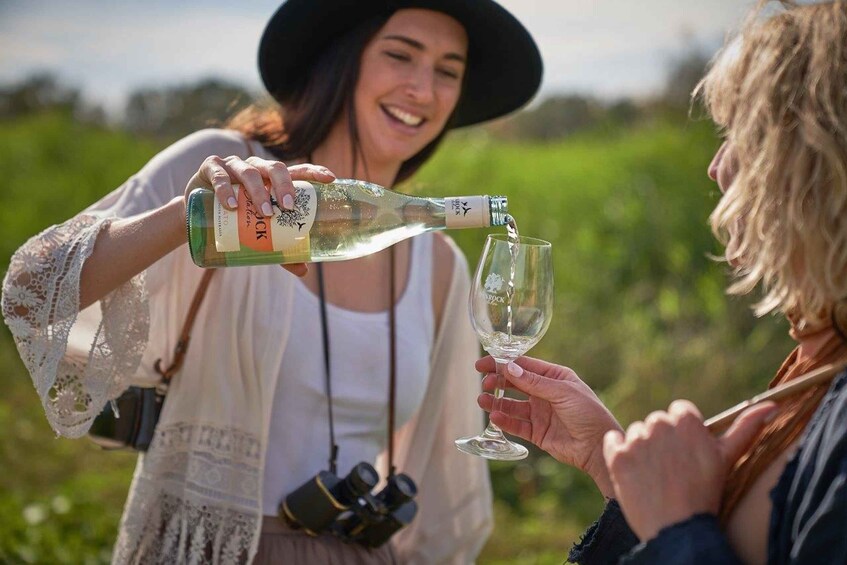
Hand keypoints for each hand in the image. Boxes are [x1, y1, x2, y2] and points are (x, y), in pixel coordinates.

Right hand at [185, 155, 335, 276]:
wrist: (196, 217)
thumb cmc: (235, 220)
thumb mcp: (257, 232)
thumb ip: (279, 248)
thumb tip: (303, 270)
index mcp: (271, 179)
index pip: (297, 170)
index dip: (314, 171)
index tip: (330, 179)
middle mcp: (255, 168)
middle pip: (274, 168)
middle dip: (284, 185)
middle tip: (288, 206)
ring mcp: (232, 166)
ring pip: (249, 172)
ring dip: (258, 192)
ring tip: (265, 212)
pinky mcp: (210, 169)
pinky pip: (220, 176)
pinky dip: (225, 190)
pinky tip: (230, 205)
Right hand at [477, 356, 621, 496]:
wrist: (598, 446)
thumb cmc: (588, 413)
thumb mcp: (563, 392)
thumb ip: (535, 382)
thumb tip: (509, 368)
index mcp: (554, 377)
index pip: (524, 366)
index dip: (503, 364)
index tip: (484, 363)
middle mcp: (545, 393)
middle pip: (515, 384)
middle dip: (497, 382)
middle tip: (484, 383)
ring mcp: (540, 413)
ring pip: (512, 405)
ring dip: (496, 402)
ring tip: (482, 400)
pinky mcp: (537, 432)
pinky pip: (516, 425)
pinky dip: (504, 421)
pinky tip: (495, 417)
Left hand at [602, 399, 776, 540]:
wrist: (678, 530)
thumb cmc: (706, 494)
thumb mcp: (728, 458)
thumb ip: (746, 427)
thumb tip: (772, 406)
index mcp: (686, 421)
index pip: (679, 412)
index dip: (684, 434)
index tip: (687, 454)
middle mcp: (660, 425)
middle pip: (657, 422)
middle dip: (663, 441)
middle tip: (673, 469)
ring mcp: (636, 440)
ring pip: (636, 433)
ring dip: (642, 450)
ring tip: (656, 476)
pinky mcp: (616, 456)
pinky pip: (612, 442)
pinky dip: (619, 454)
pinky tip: (634, 472)